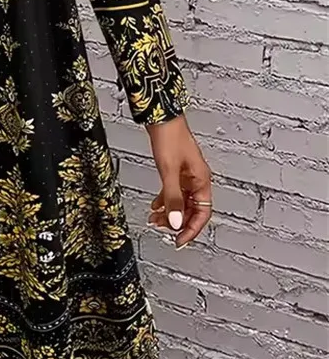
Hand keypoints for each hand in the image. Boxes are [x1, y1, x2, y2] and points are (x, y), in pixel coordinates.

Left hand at [146, 114, 212, 248]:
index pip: (202, 214)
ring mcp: (187, 175)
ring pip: (182, 202)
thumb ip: (173, 198)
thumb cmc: (170, 137)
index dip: (192, 229)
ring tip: (155, 219)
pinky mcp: (177, 171)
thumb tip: (176, 221)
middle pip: (192, 210)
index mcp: (202, 180)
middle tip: (162, 229)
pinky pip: (174, 193)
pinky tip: (156, 205)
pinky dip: (166, 201)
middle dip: (177, 221)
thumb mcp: (169, 172)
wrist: (161, 118)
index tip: (179, 240)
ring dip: (170, 212)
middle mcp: (197, 179)